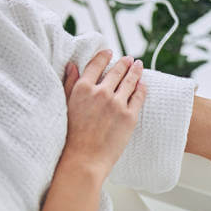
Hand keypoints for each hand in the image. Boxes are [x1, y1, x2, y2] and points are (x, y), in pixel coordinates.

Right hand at [61, 49, 146, 179]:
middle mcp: (101, 92)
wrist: (84, 158)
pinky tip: (143, 84)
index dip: (104, 56)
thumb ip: (69, 83)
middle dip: (124, 63)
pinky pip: (139, 97)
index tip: (110, 52)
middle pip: (117, 71)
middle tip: (130, 59)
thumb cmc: (72, 135)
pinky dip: (142, 88)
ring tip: (139, 66)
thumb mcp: (66, 105)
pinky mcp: (129, 116)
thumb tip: (72, 64)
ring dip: (136, 71)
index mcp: (83, 88)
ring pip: (130, 81)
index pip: (96, 65)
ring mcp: (117, 104)